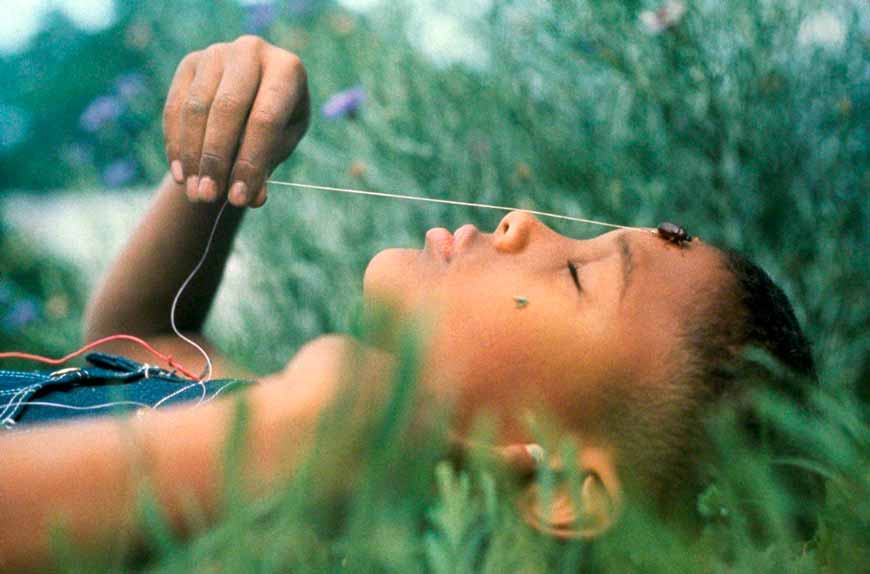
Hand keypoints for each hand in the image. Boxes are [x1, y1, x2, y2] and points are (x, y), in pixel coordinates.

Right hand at [163, 35, 309, 207]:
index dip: (250, 162)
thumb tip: (254, 199)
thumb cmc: (276, 125)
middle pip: (227, 109)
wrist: (254, 95)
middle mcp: (251, 51)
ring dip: (192, 156)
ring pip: (196, 109)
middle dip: (216, 159)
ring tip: (196, 193)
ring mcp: (217, 53)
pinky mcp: (190, 63)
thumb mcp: (281, 145)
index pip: (265, 119)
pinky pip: (175, 108)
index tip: (239, 199)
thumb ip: (267, 168)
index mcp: (287, 69)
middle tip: (209, 197)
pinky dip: (176, 145)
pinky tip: (182, 176)